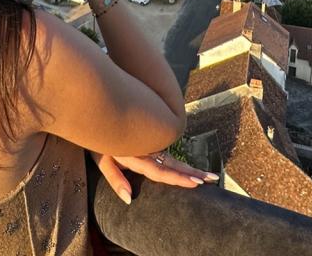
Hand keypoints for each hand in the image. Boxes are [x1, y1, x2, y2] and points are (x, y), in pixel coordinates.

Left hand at [90, 150, 219, 204]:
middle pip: (174, 164)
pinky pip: (168, 155)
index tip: (197, 183)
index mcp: (137, 155)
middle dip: (194, 172)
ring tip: (211, 176)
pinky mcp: (152, 140)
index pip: (161, 171)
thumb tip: (129, 200)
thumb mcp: (102, 160)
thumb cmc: (98, 140)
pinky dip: (181, 163)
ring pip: (174, 159)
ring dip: (192, 168)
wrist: (99, 110)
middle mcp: (148, 149)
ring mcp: (152, 143)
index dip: (179, 178)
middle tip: (213, 180)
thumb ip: (115, 179)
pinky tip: (192, 170)